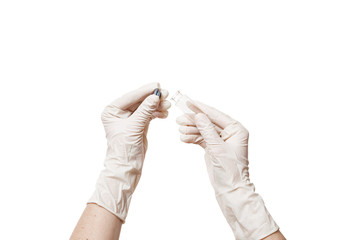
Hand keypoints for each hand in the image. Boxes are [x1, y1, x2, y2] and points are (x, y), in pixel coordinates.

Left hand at [88, 82, 169, 221]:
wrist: (127, 167)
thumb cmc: (124, 149)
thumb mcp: (134, 127)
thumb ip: (145, 111)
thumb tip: (155, 96)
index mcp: (112, 111)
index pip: (131, 97)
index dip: (144, 91)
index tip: (157, 85)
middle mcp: (119, 113)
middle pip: (140, 100)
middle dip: (153, 98)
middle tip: (166, 94)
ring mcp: (130, 118)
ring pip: (146, 107)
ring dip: (157, 105)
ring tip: (168, 106)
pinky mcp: (138, 124)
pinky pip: (149, 114)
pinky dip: (157, 113)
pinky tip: (164, 113)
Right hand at [176, 101, 278, 239]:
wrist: (230, 191)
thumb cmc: (230, 172)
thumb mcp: (217, 148)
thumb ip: (207, 130)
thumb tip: (198, 115)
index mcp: (236, 130)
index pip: (216, 115)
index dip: (202, 108)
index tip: (189, 102)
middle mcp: (230, 133)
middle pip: (208, 122)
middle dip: (194, 121)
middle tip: (179, 119)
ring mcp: (221, 140)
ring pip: (203, 130)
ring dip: (191, 130)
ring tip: (180, 131)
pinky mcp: (214, 148)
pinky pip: (201, 139)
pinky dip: (192, 138)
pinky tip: (183, 138)